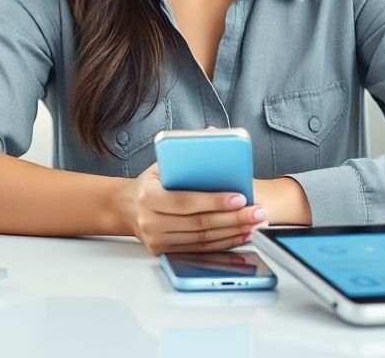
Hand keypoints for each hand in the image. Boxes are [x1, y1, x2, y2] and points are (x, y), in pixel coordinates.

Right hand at [116, 163, 267, 255]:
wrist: (127, 207)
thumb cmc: (151, 183)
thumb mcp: (162, 164)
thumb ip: (186, 151)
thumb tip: (214, 132)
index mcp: (149, 195)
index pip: (187, 201)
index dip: (215, 201)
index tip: (241, 197)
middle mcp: (150, 220)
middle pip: (199, 223)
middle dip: (233, 218)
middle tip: (258, 212)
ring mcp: (156, 239)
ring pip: (202, 239)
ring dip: (232, 233)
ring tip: (254, 223)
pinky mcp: (163, 252)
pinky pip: (199, 250)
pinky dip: (222, 244)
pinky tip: (239, 235)